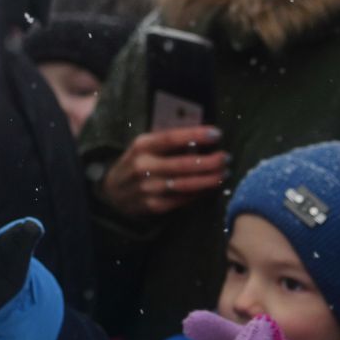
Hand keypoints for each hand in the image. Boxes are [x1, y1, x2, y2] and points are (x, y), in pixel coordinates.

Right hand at [101, 127, 226, 219]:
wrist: (113, 193)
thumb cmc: (135, 163)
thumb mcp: (143, 146)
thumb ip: (167, 141)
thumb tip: (201, 134)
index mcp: (142, 145)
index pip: (171, 138)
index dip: (195, 135)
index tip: (217, 134)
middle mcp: (143, 166)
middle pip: (183, 164)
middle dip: (209, 161)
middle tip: (226, 157)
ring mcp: (148, 188)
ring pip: (186, 184)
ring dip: (209, 179)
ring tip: (224, 173)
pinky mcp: (154, 206)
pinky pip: (182, 199)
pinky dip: (199, 193)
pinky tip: (211, 187)